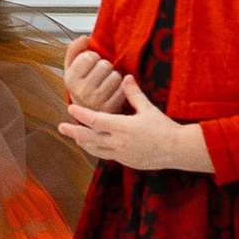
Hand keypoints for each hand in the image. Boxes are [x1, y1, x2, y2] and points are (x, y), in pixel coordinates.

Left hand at [60, 78, 209, 173]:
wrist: (178, 150)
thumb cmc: (164, 128)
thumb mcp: (148, 108)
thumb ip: (133, 93)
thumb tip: (125, 76)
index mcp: (123, 127)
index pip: (96, 120)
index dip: (81, 114)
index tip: (70, 108)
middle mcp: (119, 142)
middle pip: (89, 138)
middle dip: (73, 132)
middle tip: (60, 127)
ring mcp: (122, 154)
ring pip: (95, 149)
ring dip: (83, 142)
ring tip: (73, 137)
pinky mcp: (127, 161)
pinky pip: (106, 155)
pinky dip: (96, 150)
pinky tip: (93, 146)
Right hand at [63, 44, 131, 113]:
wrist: (85, 112)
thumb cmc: (81, 85)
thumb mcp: (71, 67)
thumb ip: (75, 49)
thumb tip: (85, 38)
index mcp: (71, 79)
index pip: (89, 57)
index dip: (93, 57)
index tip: (90, 64)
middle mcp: (82, 91)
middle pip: (104, 65)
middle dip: (105, 66)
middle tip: (100, 74)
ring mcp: (97, 101)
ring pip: (116, 76)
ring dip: (114, 77)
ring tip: (107, 83)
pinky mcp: (111, 108)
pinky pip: (123, 89)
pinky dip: (121, 88)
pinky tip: (113, 91)